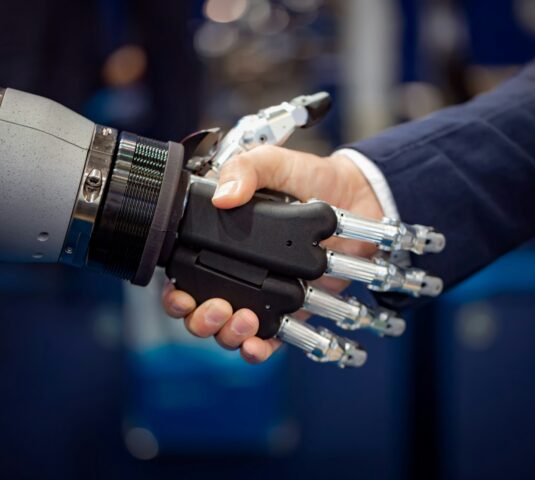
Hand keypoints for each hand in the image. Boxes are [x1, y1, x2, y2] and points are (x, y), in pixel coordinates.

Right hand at [162, 145, 383, 362]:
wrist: (359, 196)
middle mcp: (237, 272)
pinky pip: (269, 339)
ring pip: (230, 330)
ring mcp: (264, 293)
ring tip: (244, 321)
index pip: (184, 275)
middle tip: (217, 309)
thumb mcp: (274, 162)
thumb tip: (221, 197)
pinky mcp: (292, 309)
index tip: (181, 295)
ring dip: (229, 335)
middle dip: (200, 320)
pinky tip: (258, 346)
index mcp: (221, 241)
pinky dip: (259, 350)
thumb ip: (246, 169)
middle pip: (201, 311)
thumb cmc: (312, 178)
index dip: (175, 292)